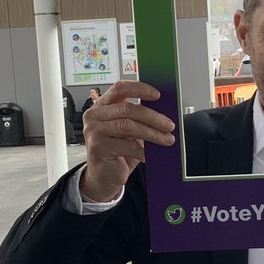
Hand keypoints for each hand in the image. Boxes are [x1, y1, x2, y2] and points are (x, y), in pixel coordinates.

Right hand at [80, 80, 174, 201]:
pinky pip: (126, 146)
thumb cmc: (117, 150)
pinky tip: (150, 155)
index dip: (139, 88)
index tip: (157, 95)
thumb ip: (138, 118)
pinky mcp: (97, 147)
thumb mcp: (129, 131)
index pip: (120, 88)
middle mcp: (94, 115)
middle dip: (152, 117)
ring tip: (166, 140)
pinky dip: (142, 151)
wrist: (103, 175)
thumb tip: (163, 113)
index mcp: (102, 105)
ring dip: (152, 133)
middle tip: (169, 125)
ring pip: (128, 126)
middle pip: (127, 108)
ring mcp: (93, 130)